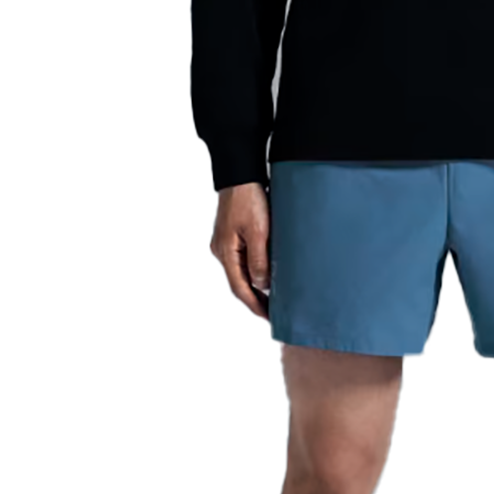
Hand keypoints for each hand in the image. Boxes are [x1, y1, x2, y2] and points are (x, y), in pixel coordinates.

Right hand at [209, 182, 270, 321]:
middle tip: (273, 315)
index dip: (255, 307)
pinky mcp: (229, 237)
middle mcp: (220, 251)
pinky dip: (251, 275)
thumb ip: (260, 261)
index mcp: (225, 253)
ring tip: (271, 301)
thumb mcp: (258, 231)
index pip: (240, 290)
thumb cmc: (249, 198)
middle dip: (254, 303)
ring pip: (238, 275)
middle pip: (237, 286)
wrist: (239, 173)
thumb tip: (262, 287)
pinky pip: (239, 263)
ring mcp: (222, 244)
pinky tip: (264, 278)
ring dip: (253, 290)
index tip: (270, 320)